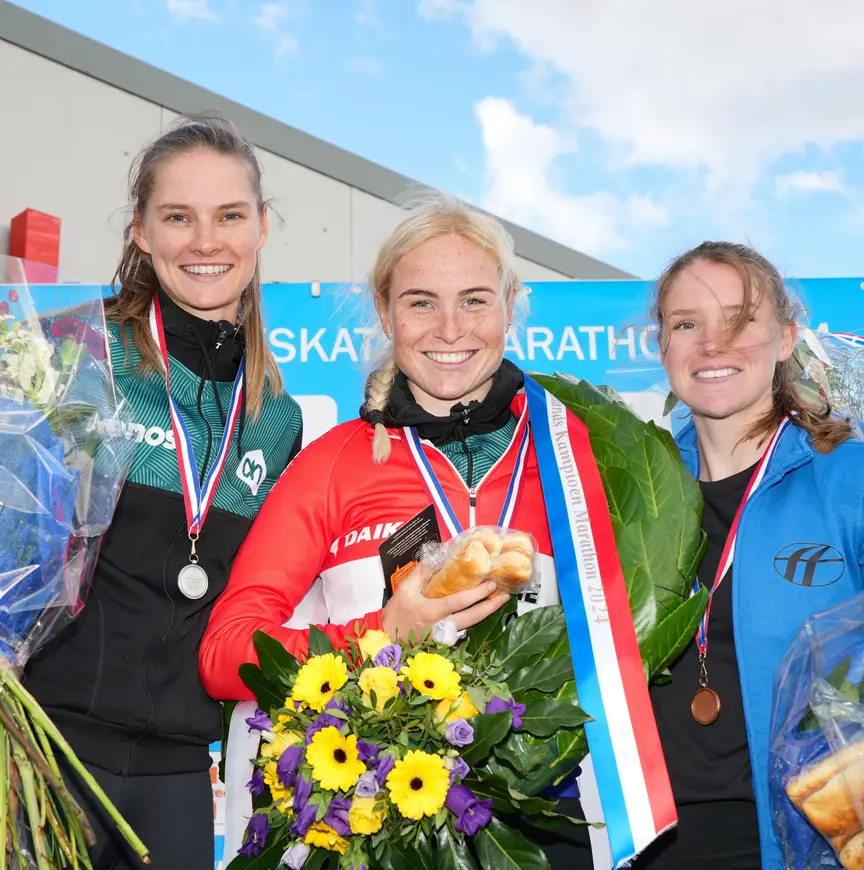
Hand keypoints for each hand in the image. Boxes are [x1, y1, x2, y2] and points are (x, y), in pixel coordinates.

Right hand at [381, 562, 508, 641]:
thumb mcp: (405, 590)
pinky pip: (464, 631)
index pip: (460, 602)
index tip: (491, 584)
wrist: (388, 639)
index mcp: (432, 611)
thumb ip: (421, 573)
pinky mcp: (445, 642)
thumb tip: (436, 557)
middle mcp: (442, 626)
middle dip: (491, 606)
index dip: (478, 594)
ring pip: (471, 626)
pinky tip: (482, 611)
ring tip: (499, 601)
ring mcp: (445, 637)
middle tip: (504, 595)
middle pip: (473, 618)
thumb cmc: (396, 613)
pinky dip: (475, 621)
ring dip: (487, 613)